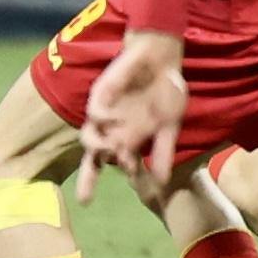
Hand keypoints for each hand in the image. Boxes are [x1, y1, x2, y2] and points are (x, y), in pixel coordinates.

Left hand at [76, 31, 186, 202]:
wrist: (161, 59)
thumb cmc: (166, 91)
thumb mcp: (169, 125)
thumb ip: (163, 151)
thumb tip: (163, 181)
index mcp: (124, 140)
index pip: (103, 167)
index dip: (92, 183)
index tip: (92, 199)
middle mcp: (109, 130)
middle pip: (91, 158)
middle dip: (88, 178)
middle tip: (92, 193)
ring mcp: (103, 113)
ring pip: (88, 138)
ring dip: (100, 148)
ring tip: (117, 150)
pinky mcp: (100, 94)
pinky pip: (95, 112)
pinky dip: (103, 120)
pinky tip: (117, 120)